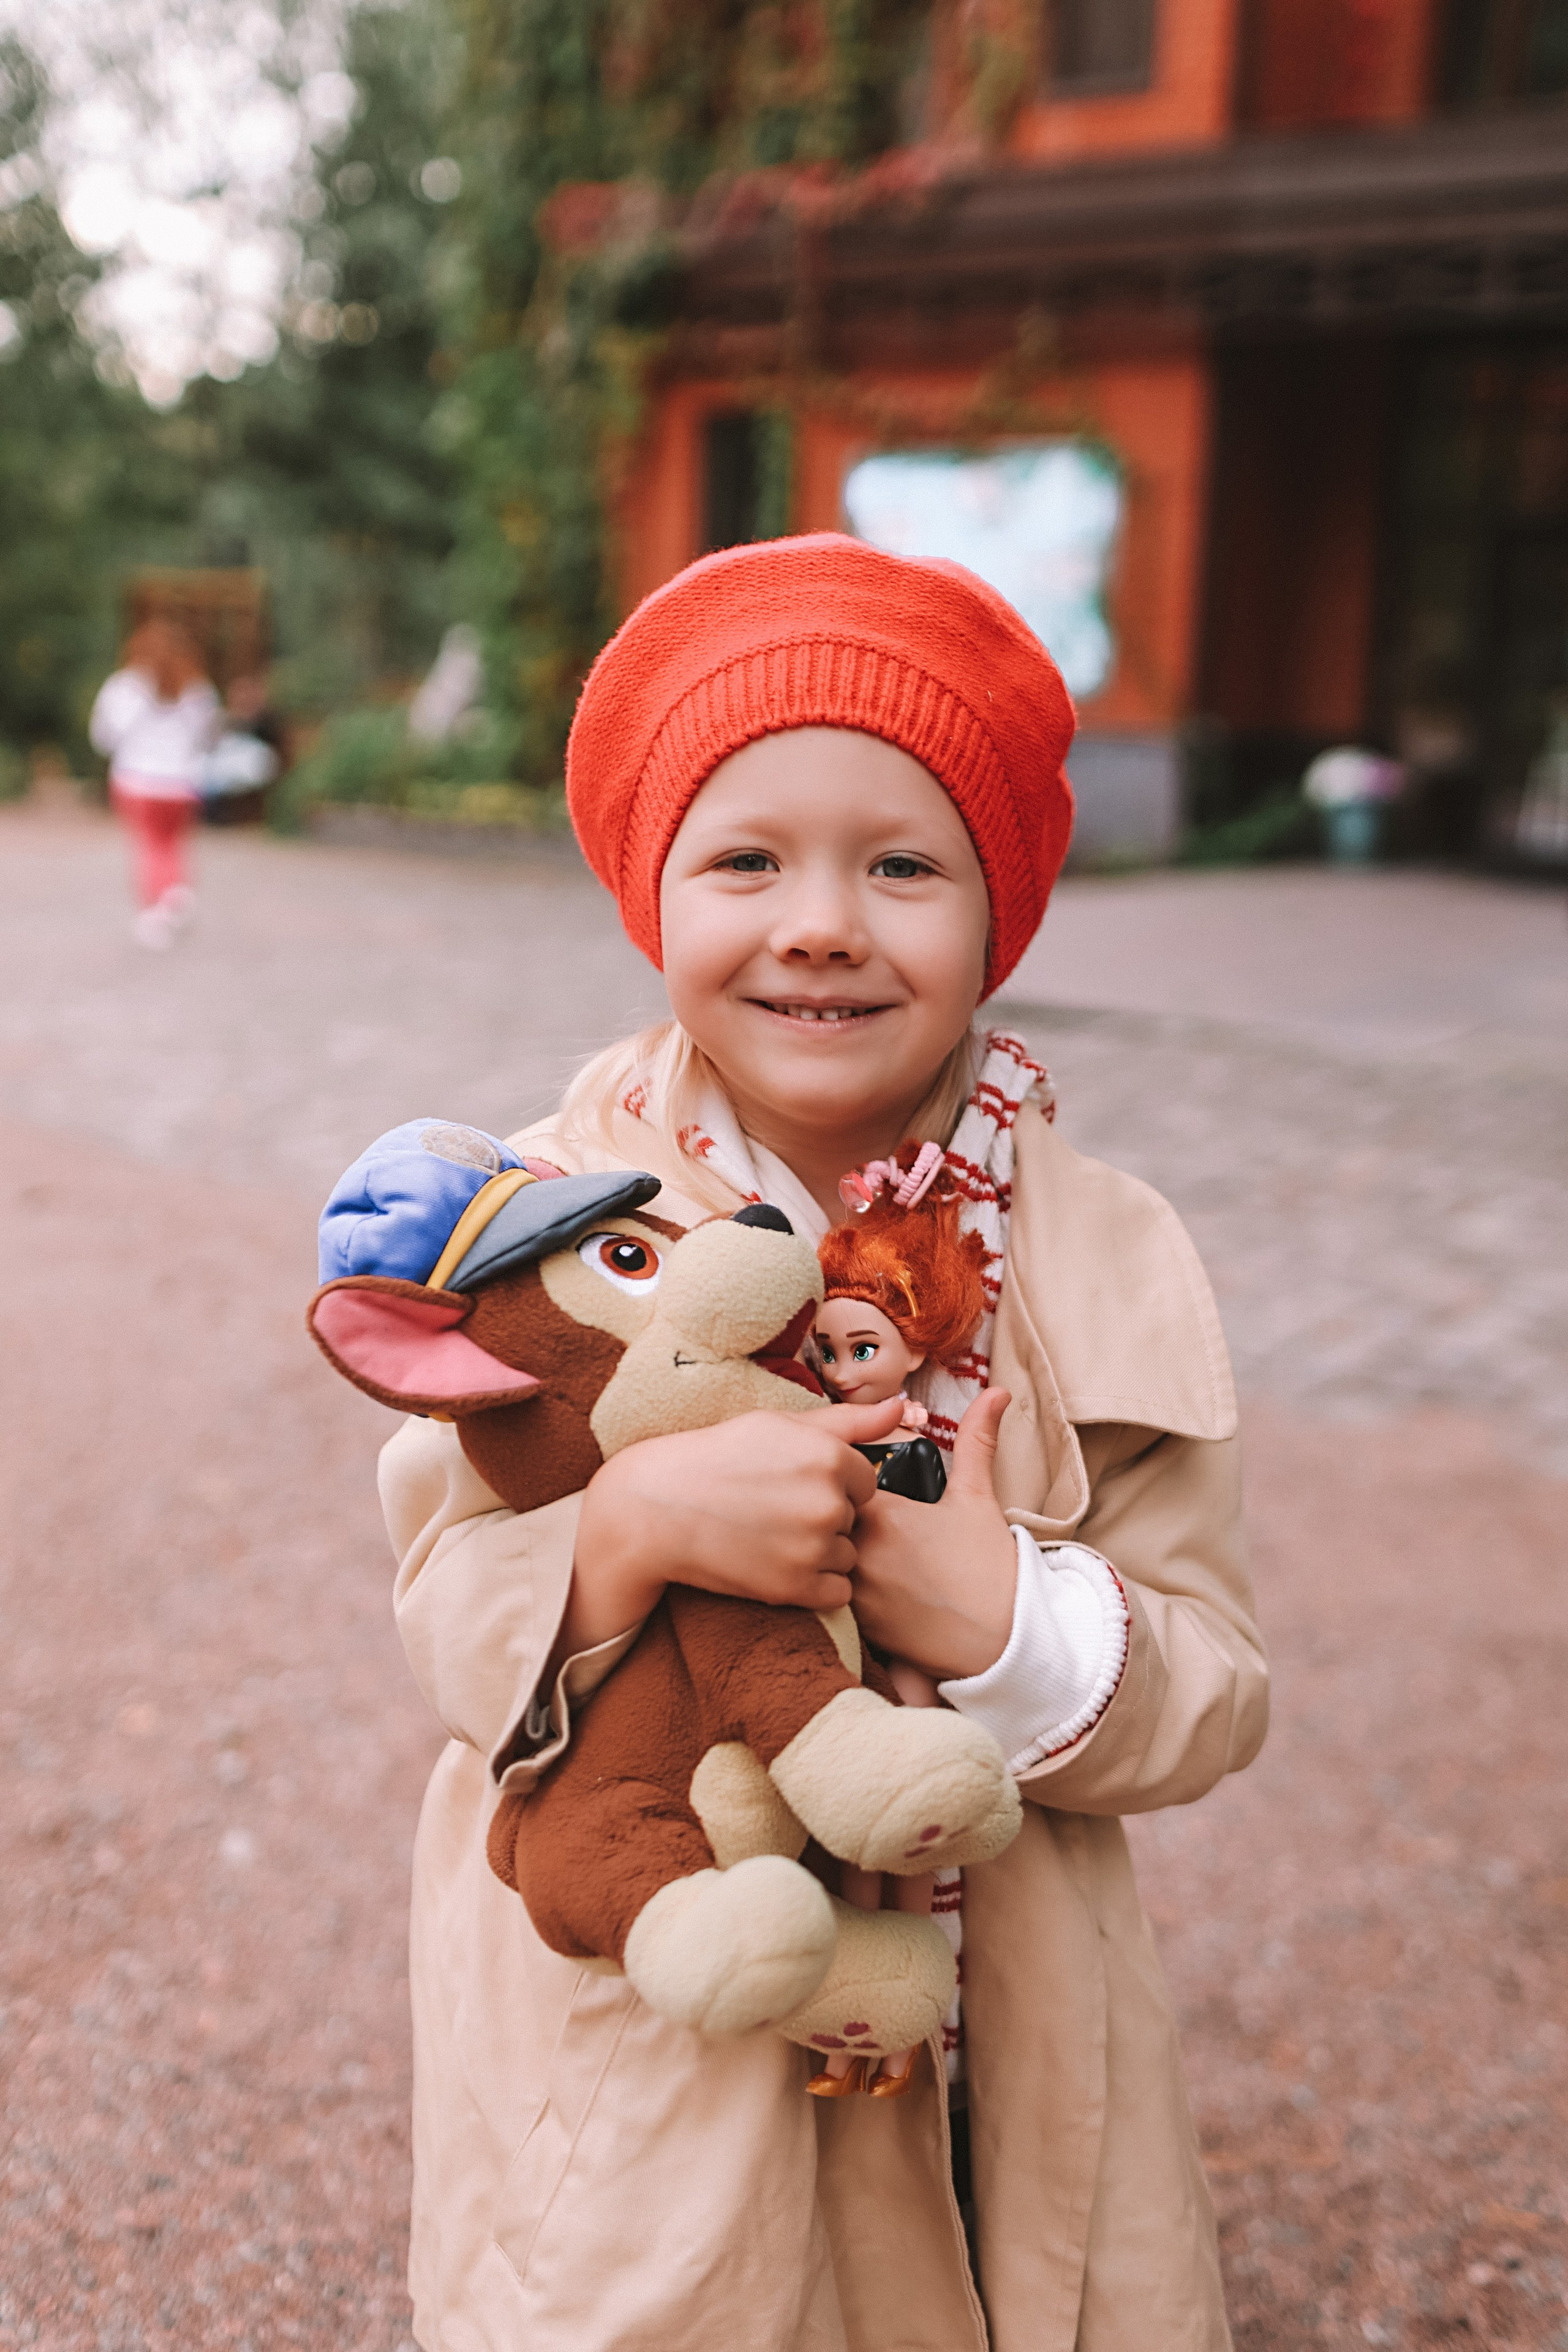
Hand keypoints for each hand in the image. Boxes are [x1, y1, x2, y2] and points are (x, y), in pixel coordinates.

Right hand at [557, 1398, 907, 1664]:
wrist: (659, 1508)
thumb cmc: (719, 1457)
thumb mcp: (780, 1425)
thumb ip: (849, 1421)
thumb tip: (904, 1407)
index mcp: (829, 1456)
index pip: (865, 1480)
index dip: (833, 1483)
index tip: (794, 1482)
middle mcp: (828, 1502)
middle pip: (855, 1518)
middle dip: (826, 1516)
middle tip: (776, 1509)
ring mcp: (812, 1548)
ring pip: (847, 1555)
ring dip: (821, 1552)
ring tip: (772, 1536)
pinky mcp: (794, 1588)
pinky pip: (836, 1592)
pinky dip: (814, 1584)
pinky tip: (778, 1563)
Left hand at [849, 1390, 1016, 1681]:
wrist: (1002, 1639)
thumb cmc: (989, 1566)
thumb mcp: (978, 1497)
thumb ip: (977, 1440)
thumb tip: (998, 1391)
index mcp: (884, 1514)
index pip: (837, 1481)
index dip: (839, 1478)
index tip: (853, 1480)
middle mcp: (861, 1552)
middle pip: (820, 1517)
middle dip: (823, 1510)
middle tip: (833, 1507)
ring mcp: (856, 1591)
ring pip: (818, 1555)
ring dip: (823, 1546)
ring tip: (839, 1542)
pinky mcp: (857, 1624)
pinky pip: (826, 1592)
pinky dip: (830, 1581)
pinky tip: (853, 1577)